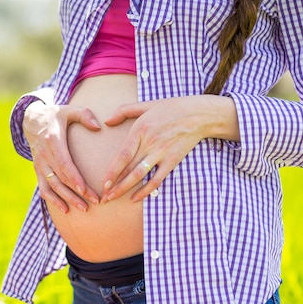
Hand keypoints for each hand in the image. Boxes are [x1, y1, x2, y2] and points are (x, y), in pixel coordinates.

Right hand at [23, 101, 101, 212]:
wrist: (32, 120)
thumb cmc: (55, 115)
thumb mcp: (69, 110)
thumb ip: (84, 115)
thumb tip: (98, 127)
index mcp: (53, 140)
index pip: (64, 163)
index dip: (74, 178)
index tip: (85, 190)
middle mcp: (44, 155)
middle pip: (60, 179)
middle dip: (77, 193)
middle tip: (94, 202)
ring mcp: (40, 164)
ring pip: (52, 186)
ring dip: (67, 199)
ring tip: (83, 209)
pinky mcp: (38, 170)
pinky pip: (43, 188)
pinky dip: (52, 200)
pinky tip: (65, 209)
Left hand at [101, 95, 239, 202]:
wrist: (199, 114)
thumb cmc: (171, 108)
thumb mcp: (145, 105)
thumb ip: (123, 111)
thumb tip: (107, 121)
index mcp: (140, 130)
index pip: (123, 155)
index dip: (112, 171)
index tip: (103, 183)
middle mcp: (150, 143)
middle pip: (128, 168)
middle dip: (114, 184)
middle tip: (104, 197)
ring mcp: (162, 153)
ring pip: (140, 175)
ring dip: (125, 189)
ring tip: (113, 198)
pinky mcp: (172, 161)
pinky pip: (157, 179)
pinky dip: (146, 190)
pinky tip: (135, 198)